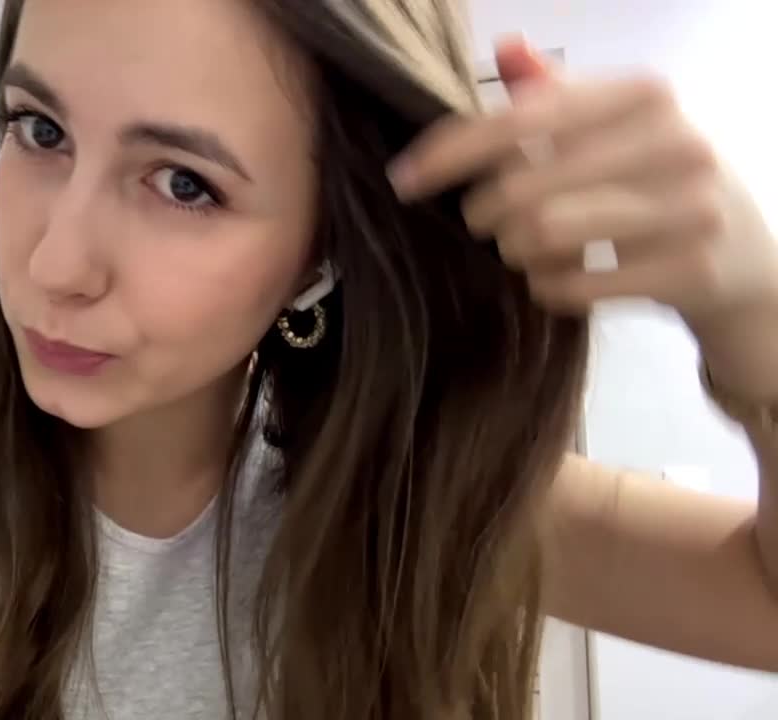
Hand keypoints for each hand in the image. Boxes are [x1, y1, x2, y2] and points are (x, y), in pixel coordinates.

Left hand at [386, 37, 777, 327]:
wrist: (748, 258)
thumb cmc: (660, 183)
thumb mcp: (620, 127)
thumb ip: (560, 94)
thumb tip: (506, 46)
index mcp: (646, 94)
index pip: (520, 120)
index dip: (450, 152)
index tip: (403, 178)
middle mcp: (675, 140)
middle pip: (522, 187)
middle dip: (483, 214)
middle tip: (485, 222)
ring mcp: (690, 207)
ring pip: (542, 236)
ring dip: (515, 252)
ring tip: (525, 248)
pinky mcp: (690, 270)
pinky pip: (571, 287)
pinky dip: (547, 289)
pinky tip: (558, 279)